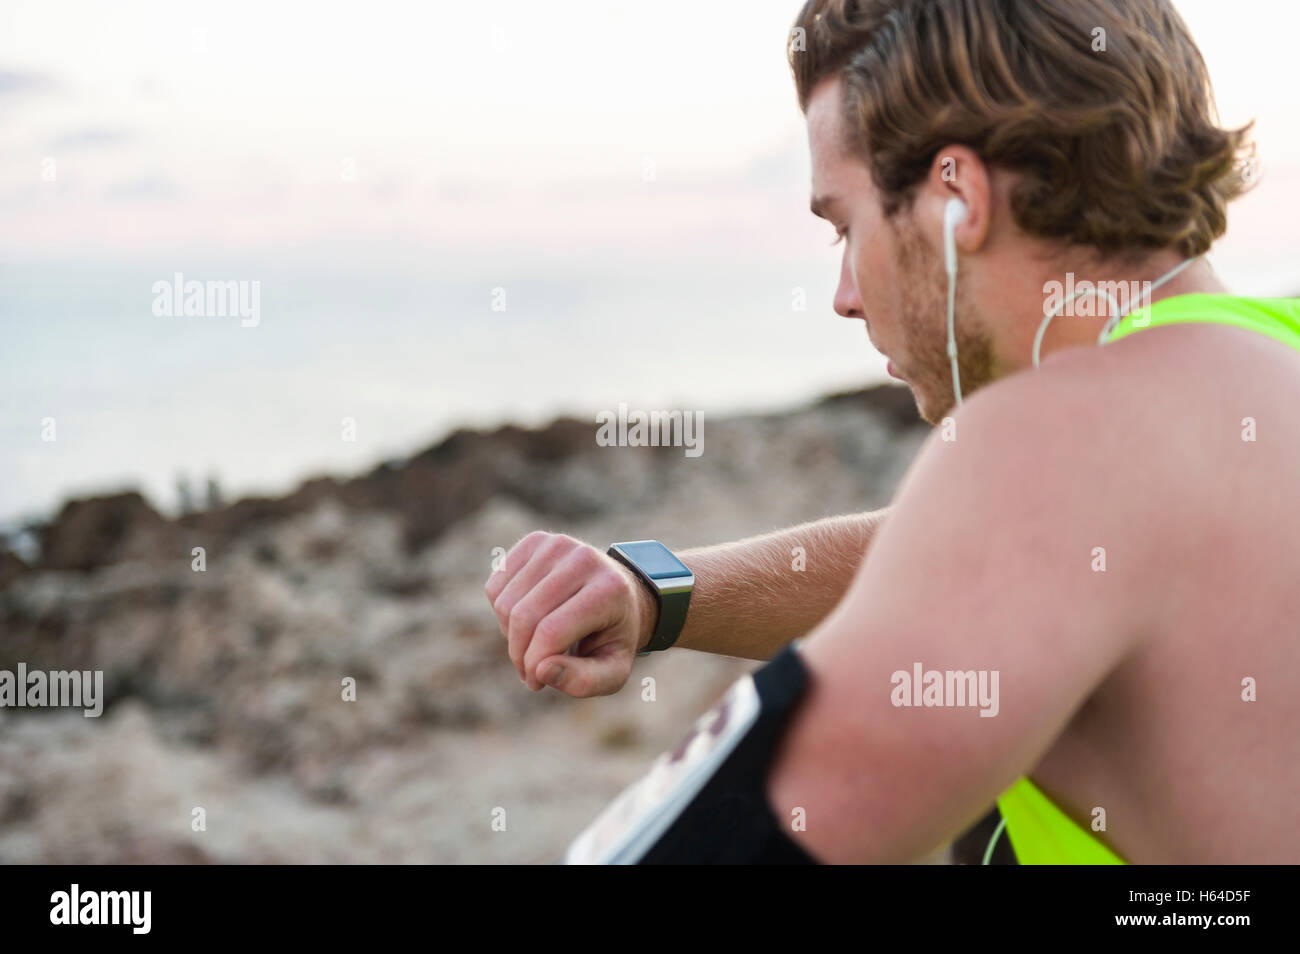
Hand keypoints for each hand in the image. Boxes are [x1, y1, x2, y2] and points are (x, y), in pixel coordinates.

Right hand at [484, 532, 657, 695]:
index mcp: (609, 590)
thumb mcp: (613, 671)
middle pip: (524, 617)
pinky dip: (502, 613)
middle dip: (519, 654)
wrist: (618, 595)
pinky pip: (495, 587)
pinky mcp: (535, 542)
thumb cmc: (612, 638)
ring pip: (504, 604)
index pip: (552, 631)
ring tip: (534, 643)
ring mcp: (557, 545)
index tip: (537, 682)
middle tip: (531, 672)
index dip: (535, 664)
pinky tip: (528, 618)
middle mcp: (584, 559)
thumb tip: (542, 671)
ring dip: (510, 636)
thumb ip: (584, 681)